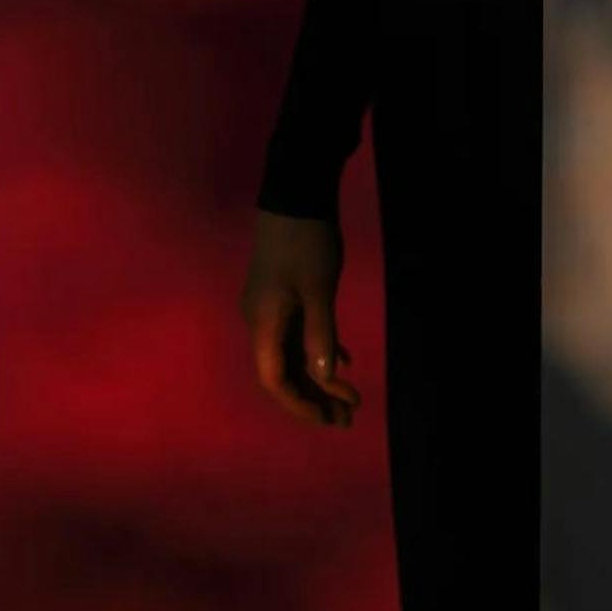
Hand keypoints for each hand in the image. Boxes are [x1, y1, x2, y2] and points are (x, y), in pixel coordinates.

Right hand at [241, 210, 361, 430]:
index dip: (301, 403)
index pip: (276, 380)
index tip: (329, 418)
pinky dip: (319, 349)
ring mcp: (271, 308)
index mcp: (264, 324)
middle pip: (285, 372)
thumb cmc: (307, 241)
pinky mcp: (283, 294)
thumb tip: (323, 379)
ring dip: (319, 377)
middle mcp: (262, 322)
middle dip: (315, 397)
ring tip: (349, 399)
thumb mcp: (318, 289)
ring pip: (294, 354)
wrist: (296, 193)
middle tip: (348, 418)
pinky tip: (343, 361)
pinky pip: (299, 334)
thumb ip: (320, 334)